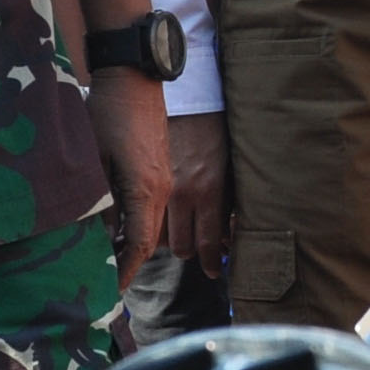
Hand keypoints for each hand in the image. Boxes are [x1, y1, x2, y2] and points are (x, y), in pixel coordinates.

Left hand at [89, 71, 166, 278]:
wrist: (135, 78)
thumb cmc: (109, 114)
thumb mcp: (94, 160)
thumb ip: (97, 201)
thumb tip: (95, 237)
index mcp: (145, 191)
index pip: (138, 246)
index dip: (125, 271)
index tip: (110, 290)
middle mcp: (163, 191)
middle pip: (149, 242)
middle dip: (128, 265)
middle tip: (103, 282)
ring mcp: (165, 181)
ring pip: (152, 227)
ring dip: (131, 246)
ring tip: (106, 259)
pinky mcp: (161, 171)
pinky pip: (152, 211)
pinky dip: (136, 227)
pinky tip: (115, 230)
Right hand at [161, 111, 230, 270]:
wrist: (174, 97)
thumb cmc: (210, 129)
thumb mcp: (228, 166)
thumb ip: (227, 202)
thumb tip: (227, 234)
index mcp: (208, 190)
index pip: (208, 243)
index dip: (212, 262)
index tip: (214, 271)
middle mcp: (182, 195)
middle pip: (180, 247)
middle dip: (189, 251)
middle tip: (198, 246)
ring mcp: (159, 190)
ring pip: (159, 236)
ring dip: (169, 237)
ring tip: (179, 230)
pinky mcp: (141, 183)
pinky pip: (145, 218)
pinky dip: (153, 222)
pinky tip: (161, 214)